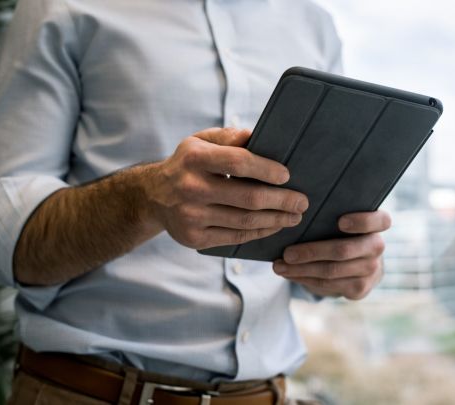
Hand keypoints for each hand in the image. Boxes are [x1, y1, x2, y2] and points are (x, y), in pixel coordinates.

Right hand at [141, 127, 308, 249]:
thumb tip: (256, 137)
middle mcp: (191, 188)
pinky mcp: (195, 239)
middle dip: (282, 200)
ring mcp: (192, 217)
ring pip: (246, 221)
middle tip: (302, 201)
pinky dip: (260, 232)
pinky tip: (274, 226)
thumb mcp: (200, 141)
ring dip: (277, 219)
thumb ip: (228, 137)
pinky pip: (236, 237)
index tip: (287, 175)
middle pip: (248, 197)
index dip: (267, 169)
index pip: (239, 162)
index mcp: (195, 159)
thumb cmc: (188, 164)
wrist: (153, 197)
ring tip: (294, 215)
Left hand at [272, 210, 390, 299]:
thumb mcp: (344, 219)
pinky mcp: (359, 288)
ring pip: (331, 271)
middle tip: (287, 252)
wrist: (358, 262)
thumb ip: (332, 213)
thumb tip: (296, 210)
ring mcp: (370, 270)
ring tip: (279, 266)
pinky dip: (304, 279)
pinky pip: (327, 284)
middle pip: (344, 250)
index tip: (340, 222)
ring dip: (301, 269)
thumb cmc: (343, 232)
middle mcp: (377, 247)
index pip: (381, 221)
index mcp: (377, 224)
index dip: (362, 222)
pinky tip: (289, 274)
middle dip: (312, 252)